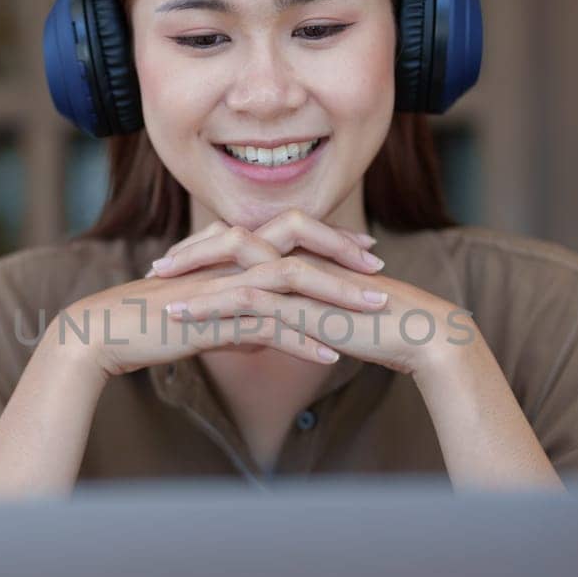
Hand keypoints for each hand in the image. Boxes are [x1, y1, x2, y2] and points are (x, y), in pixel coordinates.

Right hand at [55, 212, 388, 377]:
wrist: (100, 334)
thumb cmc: (147, 327)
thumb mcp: (203, 324)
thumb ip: (239, 324)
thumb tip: (267, 337)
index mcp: (226, 259)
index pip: (286, 237)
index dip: (327, 240)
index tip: (362, 250)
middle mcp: (227, 264)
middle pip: (296, 247)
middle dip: (342, 256)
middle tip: (380, 269)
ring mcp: (221, 287)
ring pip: (289, 281)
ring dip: (335, 296)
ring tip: (373, 310)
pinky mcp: (211, 317)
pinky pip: (266, 324)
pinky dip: (302, 339)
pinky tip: (331, 356)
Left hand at [143, 209, 474, 376]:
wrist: (421, 332)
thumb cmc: (384, 327)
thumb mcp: (334, 317)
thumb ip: (307, 313)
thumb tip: (283, 327)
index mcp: (304, 256)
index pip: (248, 244)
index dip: (210, 252)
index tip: (179, 266)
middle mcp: (299, 259)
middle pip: (233, 244)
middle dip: (191, 255)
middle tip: (156, 270)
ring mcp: (302, 280)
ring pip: (236, 270)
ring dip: (194, 281)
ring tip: (158, 295)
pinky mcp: (306, 304)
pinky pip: (251, 301)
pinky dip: (214, 308)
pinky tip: (186, 319)